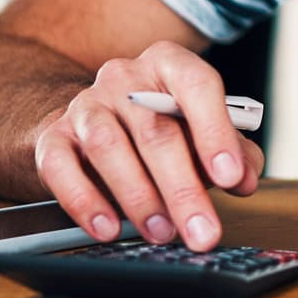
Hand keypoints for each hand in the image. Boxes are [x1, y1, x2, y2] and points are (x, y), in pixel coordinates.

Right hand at [34, 41, 263, 250]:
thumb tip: (245, 178)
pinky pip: (60, 168)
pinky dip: (84, 202)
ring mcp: (85, 105)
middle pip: (155, 130)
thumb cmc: (161, 126)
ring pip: (108, 148)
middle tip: (202, 231)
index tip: (231, 177)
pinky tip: (107, 228)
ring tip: (162, 233)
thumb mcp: (202, 130)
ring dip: (139, 198)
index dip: (215, 132)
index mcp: (169, 64)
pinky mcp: (52, 136)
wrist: (93, 123)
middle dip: (183, 188)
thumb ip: (234, 150)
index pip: (197, 86)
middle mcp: (124, 78)